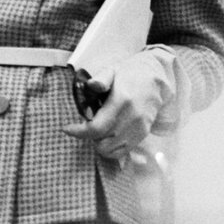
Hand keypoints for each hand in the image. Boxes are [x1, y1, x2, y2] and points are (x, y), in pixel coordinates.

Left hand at [62, 47, 180, 161]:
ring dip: (99, 141)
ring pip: (109, 150)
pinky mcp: (143, 135)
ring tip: (99, 127)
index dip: (78, 132)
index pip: (96, 128)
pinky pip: (121, 152)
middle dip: (88, 135)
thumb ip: (101, 78)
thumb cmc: (130, 74)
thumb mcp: (113, 70)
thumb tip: (91, 85)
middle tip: (87, 122)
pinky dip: (110, 148)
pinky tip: (107, 135)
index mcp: (122, 102)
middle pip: (101, 141)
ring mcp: (139, 129)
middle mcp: (132, 119)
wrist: (157, 80)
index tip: (67, 128)